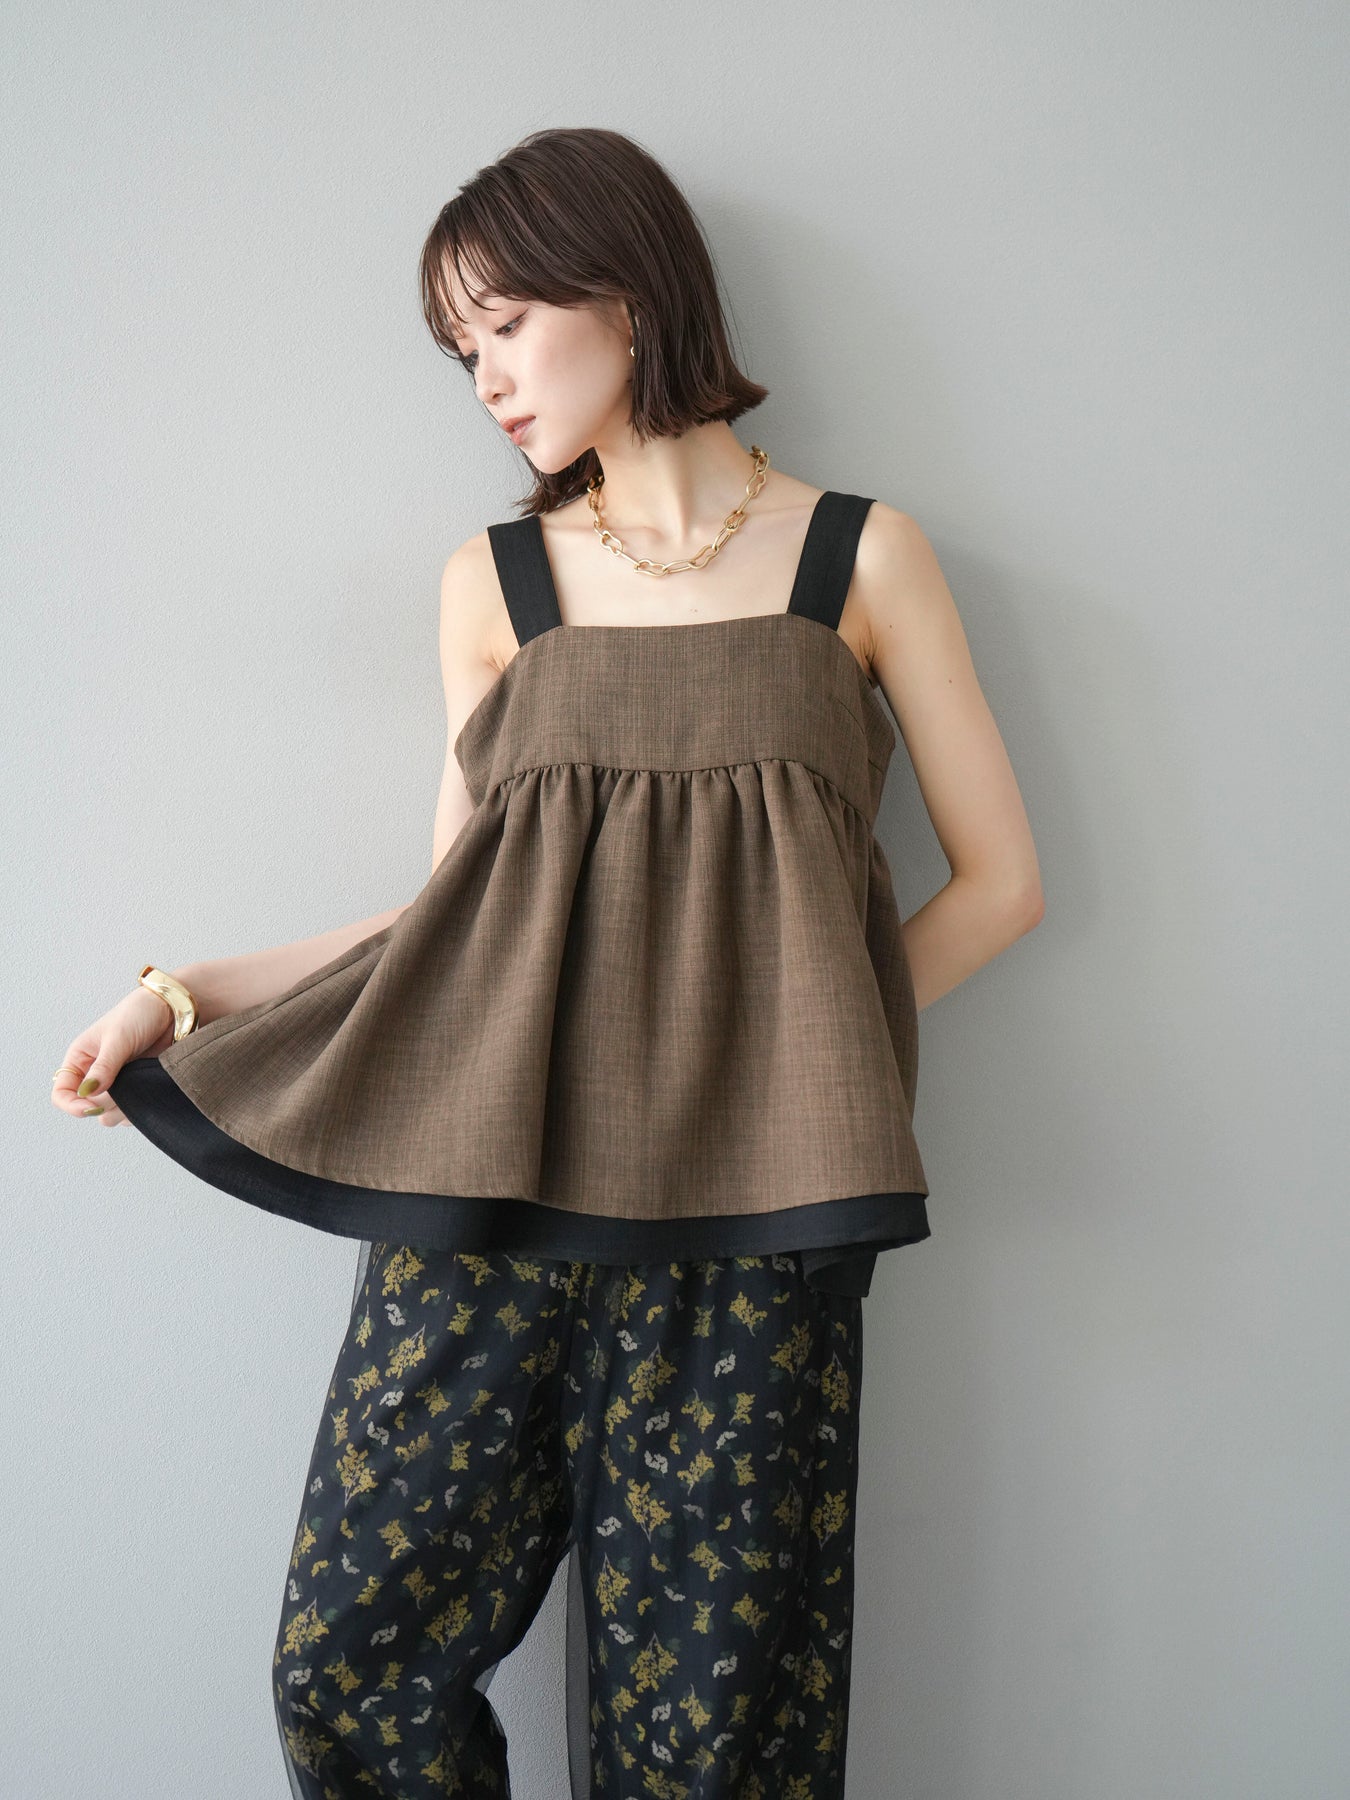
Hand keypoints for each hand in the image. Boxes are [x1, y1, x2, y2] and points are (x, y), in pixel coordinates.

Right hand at [52, 986, 179, 1126]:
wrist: (173, 1009)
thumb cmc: (139, 1014)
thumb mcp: (118, 1038)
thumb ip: (104, 1067)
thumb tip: (87, 1093)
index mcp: (80, 1060)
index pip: (62, 1093)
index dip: (72, 1105)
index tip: (91, 1107)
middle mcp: (95, 1075)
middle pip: (88, 1108)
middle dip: (104, 1105)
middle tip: (126, 1087)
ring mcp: (118, 1084)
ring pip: (111, 1114)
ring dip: (124, 1109)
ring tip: (140, 1087)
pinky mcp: (138, 1088)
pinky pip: (132, 1111)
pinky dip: (140, 1108)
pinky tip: (150, 1092)